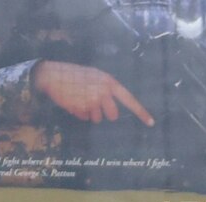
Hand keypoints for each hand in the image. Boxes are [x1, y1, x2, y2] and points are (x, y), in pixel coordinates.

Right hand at [33, 60, 155, 124]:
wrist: (54, 75)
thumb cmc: (75, 75)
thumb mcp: (95, 76)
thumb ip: (105, 88)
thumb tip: (112, 106)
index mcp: (109, 82)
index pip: (129, 99)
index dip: (141, 112)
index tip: (151, 123)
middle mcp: (103, 92)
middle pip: (113, 116)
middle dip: (105, 114)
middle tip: (95, 105)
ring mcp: (92, 101)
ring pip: (97, 119)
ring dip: (90, 114)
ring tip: (80, 100)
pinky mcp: (81, 108)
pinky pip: (84, 117)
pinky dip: (79, 113)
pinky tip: (72, 101)